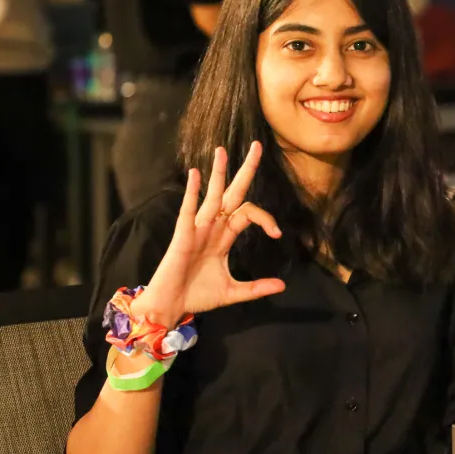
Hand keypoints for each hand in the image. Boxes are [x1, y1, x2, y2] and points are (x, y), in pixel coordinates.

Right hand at [130, 141, 285, 326]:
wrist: (171, 307)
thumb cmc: (197, 295)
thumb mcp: (233, 292)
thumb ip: (257, 288)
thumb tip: (283, 285)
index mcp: (224, 236)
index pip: (248, 213)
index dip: (265, 218)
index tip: (277, 233)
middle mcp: (212, 227)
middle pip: (232, 193)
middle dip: (245, 171)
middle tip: (258, 146)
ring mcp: (197, 229)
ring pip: (212, 196)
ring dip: (218, 173)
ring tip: (223, 150)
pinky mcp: (182, 236)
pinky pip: (188, 210)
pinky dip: (192, 192)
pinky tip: (196, 174)